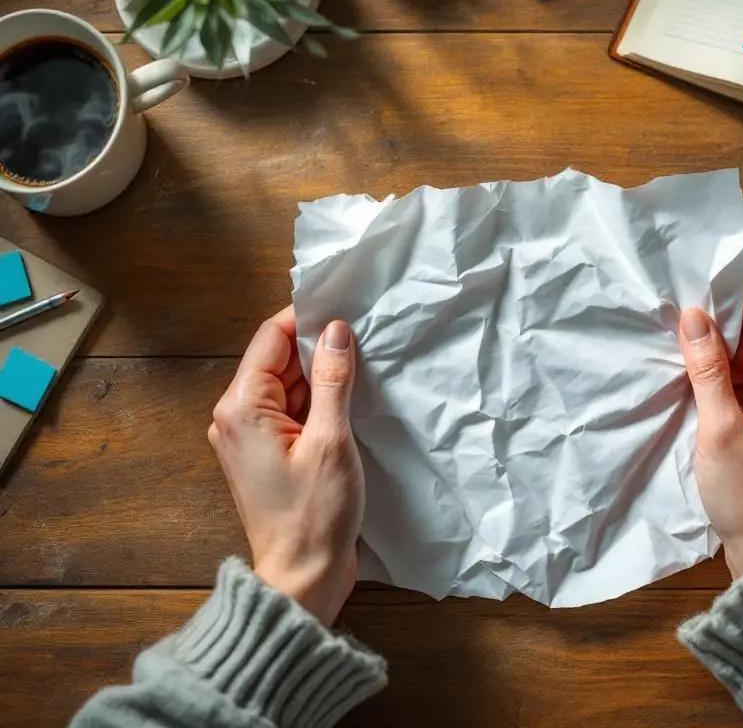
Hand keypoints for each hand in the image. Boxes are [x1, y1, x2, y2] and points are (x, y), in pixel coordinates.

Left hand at [208, 307, 364, 624]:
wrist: (301, 578)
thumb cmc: (314, 514)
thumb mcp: (331, 440)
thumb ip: (332, 380)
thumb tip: (335, 330)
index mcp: (241, 407)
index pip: (271, 338)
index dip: (306, 317)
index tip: (344, 305)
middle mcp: (236, 416)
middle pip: (278, 360)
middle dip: (318, 348)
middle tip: (365, 339)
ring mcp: (250, 437)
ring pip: (288, 386)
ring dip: (322, 377)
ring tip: (364, 370)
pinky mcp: (268, 454)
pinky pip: (292, 412)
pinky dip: (318, 403)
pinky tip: (350, 402)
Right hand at [679, 286, 742, 580]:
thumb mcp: (719, 429)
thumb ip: (707, 369)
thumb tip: (695, 317)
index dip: (731, 301)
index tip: (693, 295)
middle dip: (721, 332)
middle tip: (675, 330)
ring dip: (724, 361)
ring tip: (681, 361)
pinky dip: (733, 386)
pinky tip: (701, 391)